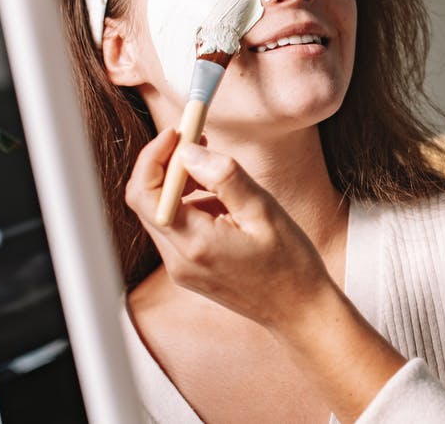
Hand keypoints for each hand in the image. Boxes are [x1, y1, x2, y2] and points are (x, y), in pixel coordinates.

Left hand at [125, 129, 332, 329]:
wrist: (299, 311)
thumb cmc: (290, 264)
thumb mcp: (264, 211)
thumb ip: (225, 177)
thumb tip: (189, 151)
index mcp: (196, 244)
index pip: (145, 193)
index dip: (154, 156)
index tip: (179, 133)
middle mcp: (179, 260)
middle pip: (147, 201)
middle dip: (168, 166)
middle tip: (199, 141)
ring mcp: (181, 269)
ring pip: (162, 213)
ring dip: (182, 185)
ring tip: (222, 177)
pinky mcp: (189, 271)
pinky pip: (177, 229)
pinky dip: (192, 206)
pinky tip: (226, 204)